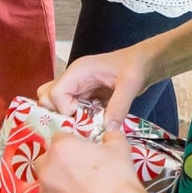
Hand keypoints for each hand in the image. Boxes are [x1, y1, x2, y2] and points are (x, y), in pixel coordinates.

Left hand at [36, 129, 148, 192]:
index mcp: (61, 148)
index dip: (72, 142)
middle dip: (59, 161)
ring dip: (60, 181)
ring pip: (49, 182)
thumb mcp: (120, 148)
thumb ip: (110, 135)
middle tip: (80, 167)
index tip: (83, 149)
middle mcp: (48, 169)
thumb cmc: (118, 178)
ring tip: (82, 188)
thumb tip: (109, 133)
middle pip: (47, 159)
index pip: (59, 137)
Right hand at [37, 45, 155, 125]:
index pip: (54, 94)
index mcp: (78, 71)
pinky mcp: (83, 95)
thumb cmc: (136, 66)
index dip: (64, 110)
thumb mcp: (130, 85)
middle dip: (59, 114)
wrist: (145, 63)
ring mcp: (76, 86)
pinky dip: (75, 118)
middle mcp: (72, 78)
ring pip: (54, 104)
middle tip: (79, 121)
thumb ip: (118, 106)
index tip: (82, 116)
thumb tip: (108, 129)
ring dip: (66, 117)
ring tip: (84, 122)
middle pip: (46, 98)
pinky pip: (68, 108)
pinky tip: (91, 122)